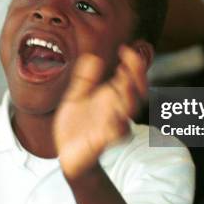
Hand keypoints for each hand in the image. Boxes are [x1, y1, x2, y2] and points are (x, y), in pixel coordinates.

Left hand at [54, 46, 146, 180]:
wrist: (67, 154)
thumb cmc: (76, 127)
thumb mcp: (76, 97)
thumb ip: (85, 78)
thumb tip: (92, 56)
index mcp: (111, 98)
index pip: (130, 78)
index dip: (132, 63)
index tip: (125, 49)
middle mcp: (116, 109)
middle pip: (137, 91)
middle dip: (137, 76)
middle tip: (129, 60)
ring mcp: (112, 125)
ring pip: (129, 111)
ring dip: (129, 96)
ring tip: (123, 82)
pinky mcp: (103, 141)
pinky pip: (116, 134)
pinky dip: (118, 125)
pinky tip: (115, 116)